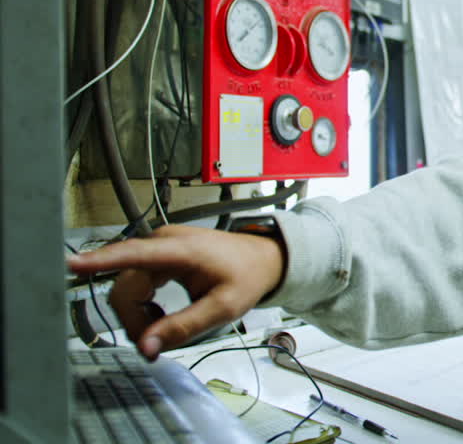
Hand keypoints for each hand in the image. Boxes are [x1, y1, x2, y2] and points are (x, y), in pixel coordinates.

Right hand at [66, 224, 285, 359]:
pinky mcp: (156, 255)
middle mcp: (163, 243)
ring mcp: (158, 247)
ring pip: (126, 288)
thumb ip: (183, 327)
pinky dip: (141, 305)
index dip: (101, 261)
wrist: (262, 259)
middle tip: (156, 342)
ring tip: (164, 325)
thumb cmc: (246, 277)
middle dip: (134, 319)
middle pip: (125, 287)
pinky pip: (134, 284)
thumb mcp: (223, 308)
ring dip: (138, 314)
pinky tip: (159, 314)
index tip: (73, 264)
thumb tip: (148, 346)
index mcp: (181, 250)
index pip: (134, 254)